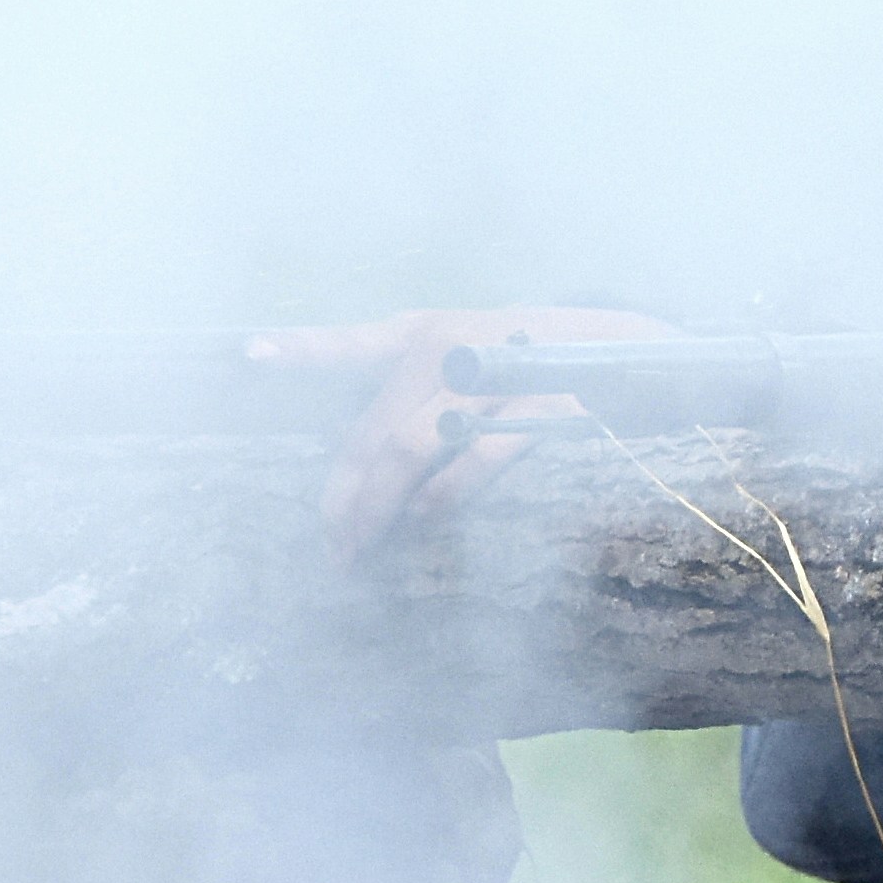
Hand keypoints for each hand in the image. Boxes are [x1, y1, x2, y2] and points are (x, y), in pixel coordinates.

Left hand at [250, 306, 669, 559]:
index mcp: (425, 334)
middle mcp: (451, 348)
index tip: (249, 355)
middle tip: (331, 543)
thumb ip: (421, 401)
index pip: (352, 347)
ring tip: (360, 547)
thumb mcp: (475, 361)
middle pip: (375, 429)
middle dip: (345, 495)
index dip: (301, 351)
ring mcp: (494, 376)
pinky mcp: (541, 405)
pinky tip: (422, 521)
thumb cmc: (542, 367)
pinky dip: (444, 493)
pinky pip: (476, 457)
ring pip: (411, 446)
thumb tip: (371, 475)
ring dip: (379, 505)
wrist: (633, 353)